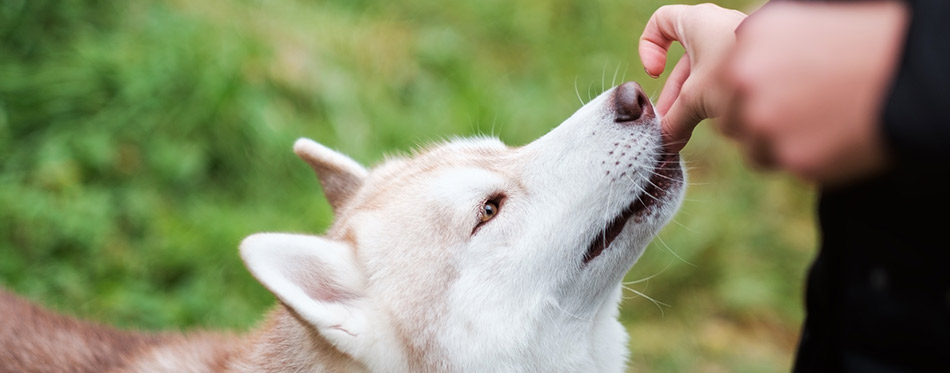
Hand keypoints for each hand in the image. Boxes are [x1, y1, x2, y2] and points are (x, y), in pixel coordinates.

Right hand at [638, 3, 746, 152]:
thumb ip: (675, 120)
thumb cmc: (738, 71)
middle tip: (670, 123)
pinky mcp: (755, 61)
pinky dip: (717, 99)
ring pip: (706, 73)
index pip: (660, 22)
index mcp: (697, 22)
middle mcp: (716, 28)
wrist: (796, 69)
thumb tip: (665, 142)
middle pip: (683, 60)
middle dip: (675, 93)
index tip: (656, 72)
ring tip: (690, 131)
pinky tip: (717, 123)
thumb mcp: (696, 99)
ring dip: (695, 101)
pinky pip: (727, 78)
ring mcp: (737, 44)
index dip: (649, 46)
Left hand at [722, 1, 908, 185]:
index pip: (722, 83)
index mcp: (747, 41)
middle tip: (796, 115)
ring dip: (776, 144)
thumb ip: (759, 45)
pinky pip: (784, 166)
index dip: (746, 94)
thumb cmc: (861, 42)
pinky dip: (805, 157)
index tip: (770, 96)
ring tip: (818, 125)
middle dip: (756, 122)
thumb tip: (735, 59)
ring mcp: (765, 121)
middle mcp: (745, 80)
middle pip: (730, 120)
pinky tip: (832, 137)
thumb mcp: (800, 22)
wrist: (909, 74)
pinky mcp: (792, 157)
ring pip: (752, 149)